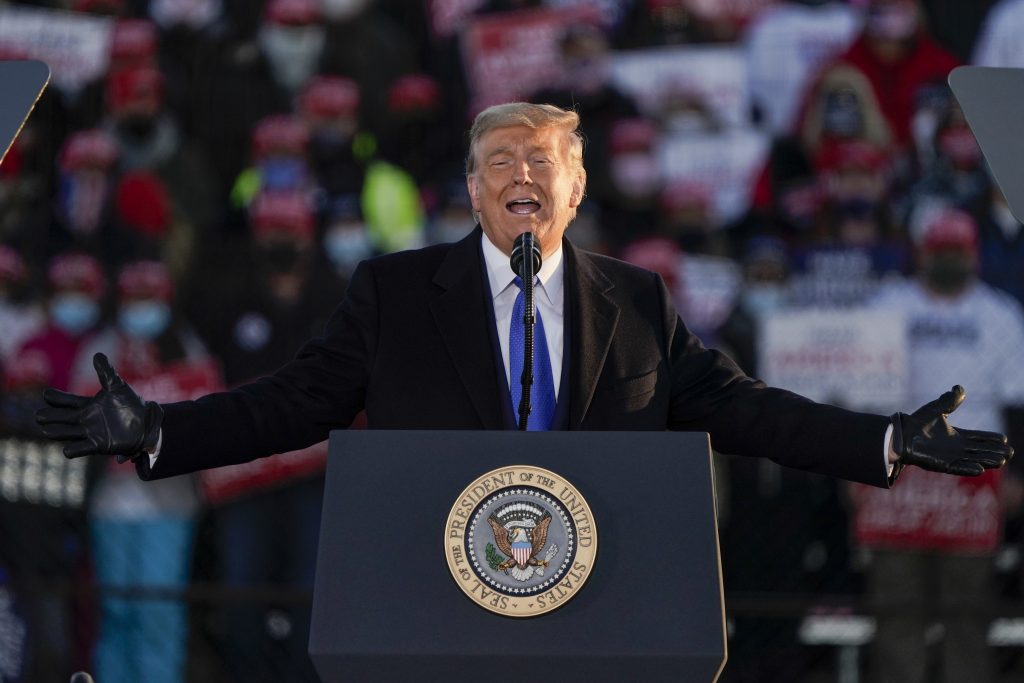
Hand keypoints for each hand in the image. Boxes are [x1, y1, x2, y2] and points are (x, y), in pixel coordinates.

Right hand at [35, 353, 162, 462]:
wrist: (146, 422)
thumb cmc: (130, 404)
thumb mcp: (118, 386)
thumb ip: (106, 372)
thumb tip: (97, 354)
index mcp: (88, 406)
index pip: (67, 402)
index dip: (57, 398)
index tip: (47, 394)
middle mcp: (85, 420)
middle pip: (62, 418)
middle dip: (50, 417)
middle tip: (39, 416)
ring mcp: (90, 433)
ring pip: (66, 433)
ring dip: (57, 432)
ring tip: (46, 430)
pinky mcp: (98, 445)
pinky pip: (80, 449)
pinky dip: (73, 449)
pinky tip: (67, 449)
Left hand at [891, 385, 1013, 476]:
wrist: (901, 433)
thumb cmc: (917, 422)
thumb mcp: (936, 408)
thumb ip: (950, 400)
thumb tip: (959, 387)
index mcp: (956, 436)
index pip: (978, 438)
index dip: (990, 439)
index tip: (1004, 439)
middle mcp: (956, 448)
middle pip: (980, 450)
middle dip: (995, 452)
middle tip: (1010, 453)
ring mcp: (949, 457)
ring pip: (973, 460)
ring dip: (987, 460)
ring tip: (1001, 461)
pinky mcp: (941, 464)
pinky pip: (958, 468)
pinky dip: (968, 469)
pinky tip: (980, 469)